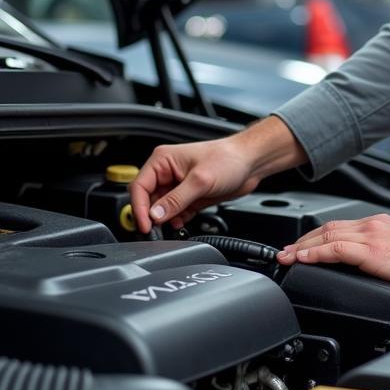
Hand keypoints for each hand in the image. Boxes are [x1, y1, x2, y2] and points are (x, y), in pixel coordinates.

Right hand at [129, 115, 305, 232]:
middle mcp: (168, 172)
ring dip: (165, 220)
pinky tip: (182, 223)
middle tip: (155, 231)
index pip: (139, 186)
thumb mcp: (200, 180)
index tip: (145, 225)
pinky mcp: (189, 197)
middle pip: (148, 200)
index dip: (139, 208)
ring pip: (161, 209)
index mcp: (163, 160)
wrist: (251, 163)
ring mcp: (178, 186)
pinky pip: (175, 213)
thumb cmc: (228, 158)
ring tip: (172, 226)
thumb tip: (155, 215)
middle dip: (151, 216)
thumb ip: (176, 200)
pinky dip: (176, 220)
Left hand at [275, 215, 389, 290]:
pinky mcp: (374, 252)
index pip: (338, 227)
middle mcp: (371, 226)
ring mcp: (371, 237)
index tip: (300, 247)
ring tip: (286, 257)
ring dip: (302, 247)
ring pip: (327, 237)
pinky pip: (337, 250)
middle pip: (326, 229)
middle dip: (302, 240)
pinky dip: (317, 253)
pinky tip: (304, 259)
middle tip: (283, 252)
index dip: (315, 237)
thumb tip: (372, 267)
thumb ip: (384, 254)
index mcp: (378, 226)